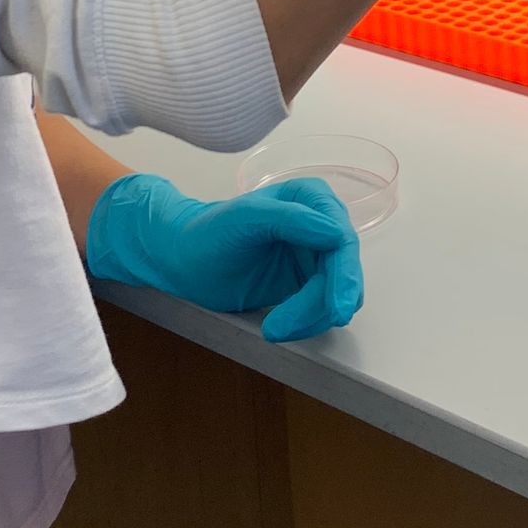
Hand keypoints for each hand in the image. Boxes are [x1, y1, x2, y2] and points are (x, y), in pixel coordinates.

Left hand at [85, 173, 363, 343]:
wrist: (184, 261)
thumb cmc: (209, 233)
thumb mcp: (245, 217)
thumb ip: (291, 219)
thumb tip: (336, 234)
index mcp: (310, 198)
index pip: (342, 238)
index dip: (344, 275)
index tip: (335, 308)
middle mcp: (321, 224)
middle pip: (344, 271)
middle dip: (324, 304)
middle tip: (294, 328)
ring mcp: (316, 256)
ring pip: (337, 295)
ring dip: (311, 317)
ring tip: (273, 330)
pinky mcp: (308, 284)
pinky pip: (323, 308)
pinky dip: (307, 322)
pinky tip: (279, 327)